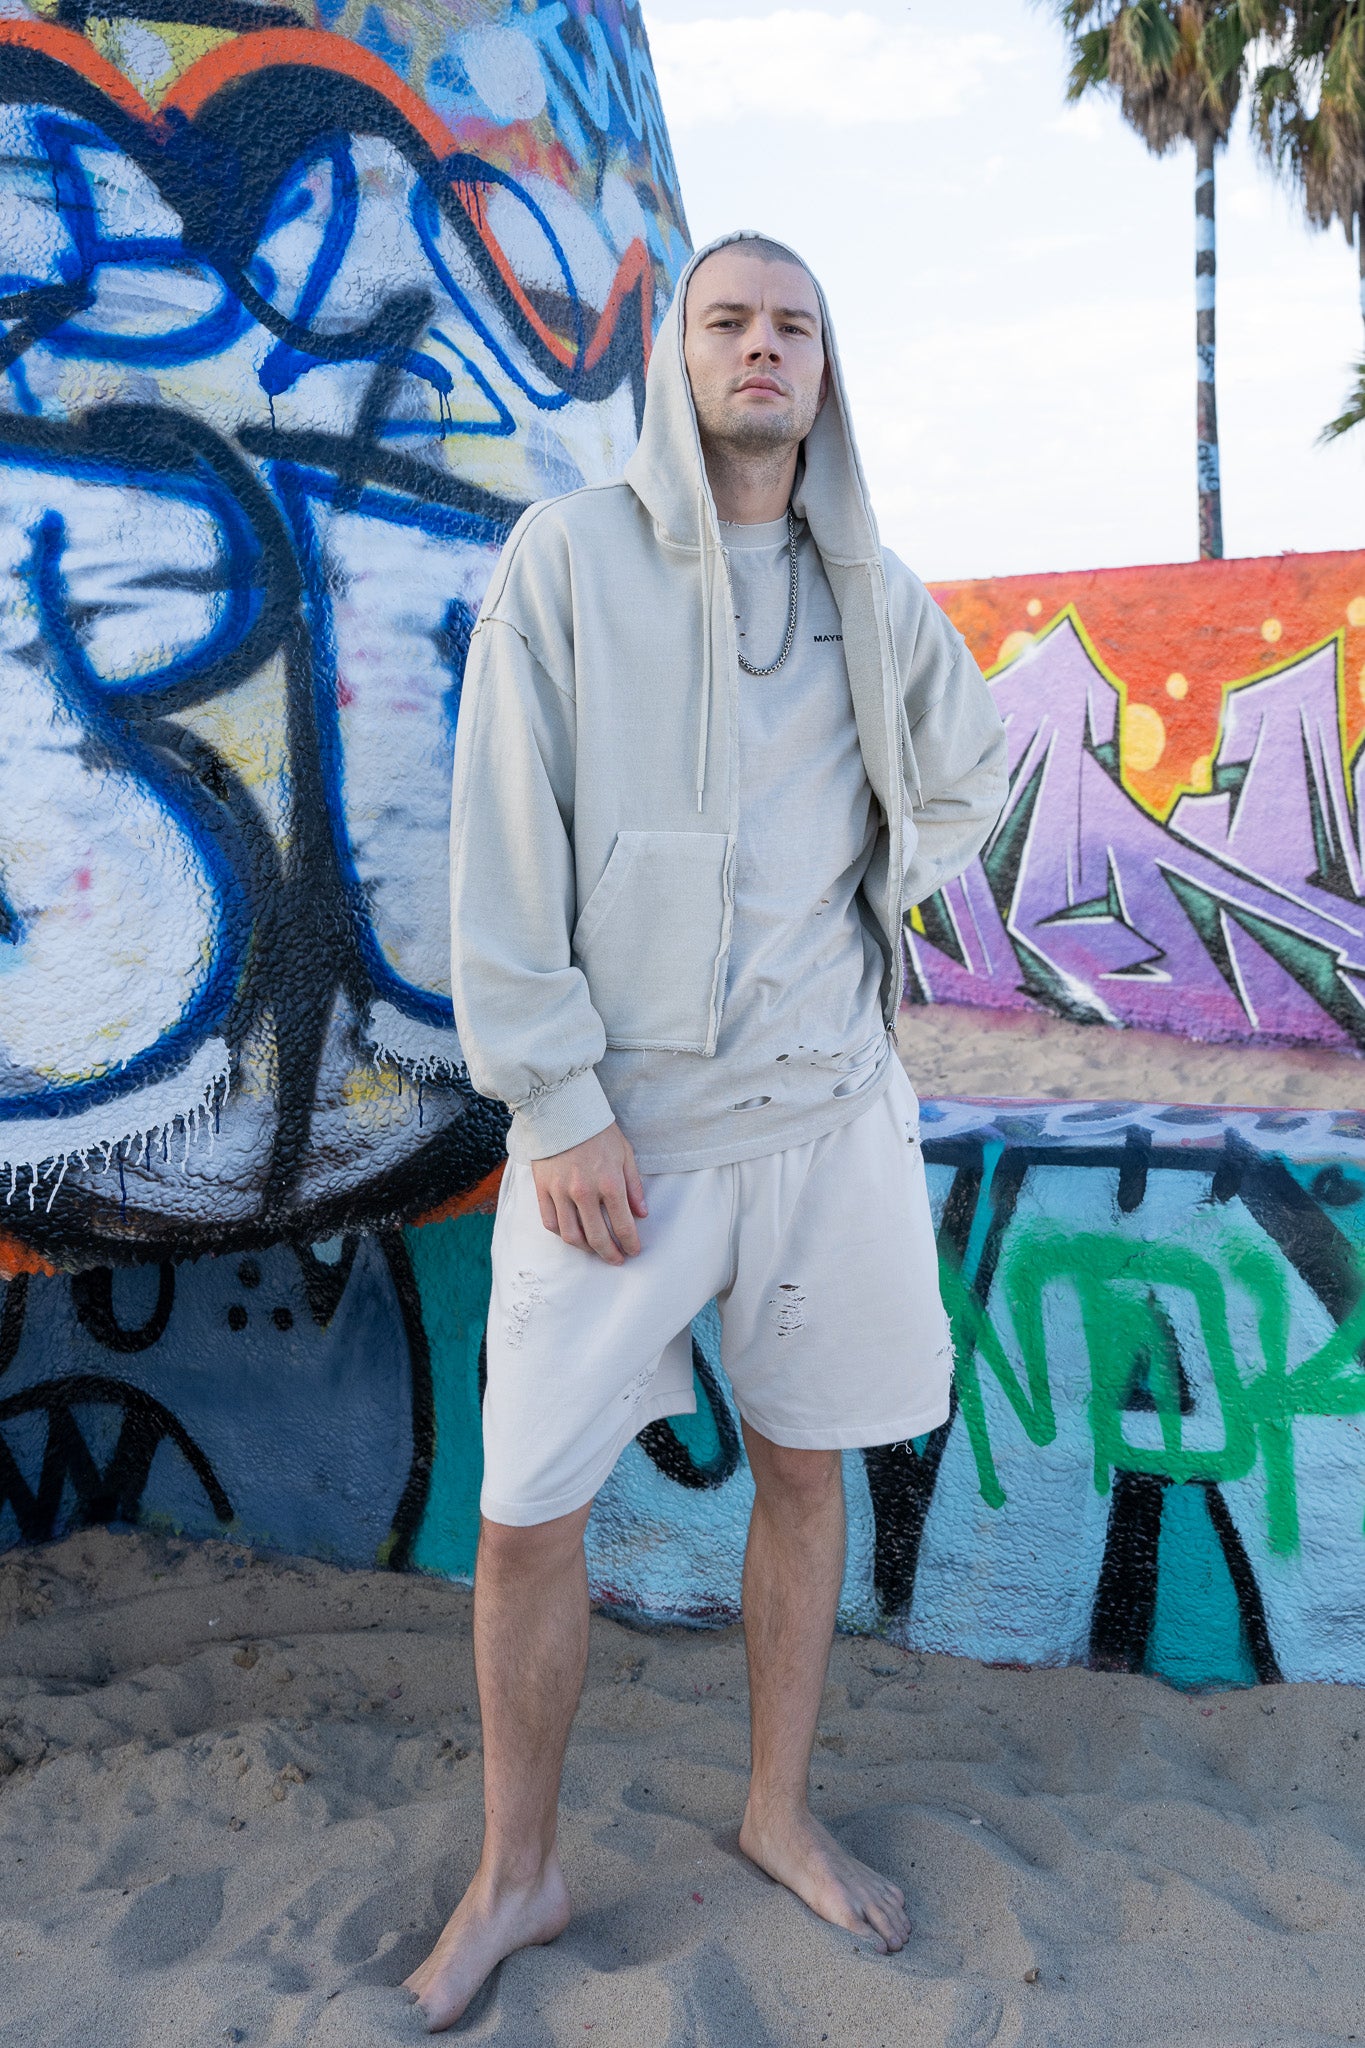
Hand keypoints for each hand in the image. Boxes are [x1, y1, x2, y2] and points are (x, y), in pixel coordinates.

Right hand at [531, 1122, 647, 1263]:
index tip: (634, 1250)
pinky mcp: (542, 1189)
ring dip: (586, 1249)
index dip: (630, 1243)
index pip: (623, 1225)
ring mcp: (561, 1192)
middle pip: (597, 1238)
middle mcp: (585, 1192)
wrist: (563, 1110)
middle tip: (617, 1259)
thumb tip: (641, 1213)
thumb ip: (634, 1186)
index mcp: (610, 1183)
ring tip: (595, 1250)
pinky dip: (562, 1234)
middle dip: (610, 1254)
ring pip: (572, 1236)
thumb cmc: (597, 1131)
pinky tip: (572, 1235)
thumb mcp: (625, 1153)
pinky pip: (550, 1222)